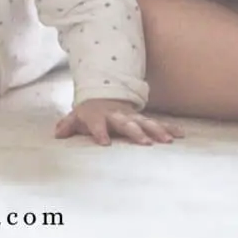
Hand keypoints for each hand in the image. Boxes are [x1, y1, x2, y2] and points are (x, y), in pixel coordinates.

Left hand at [55, 98, 184, 145]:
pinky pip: (157, 123)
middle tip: (145, 143)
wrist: (105, 94)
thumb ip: (67, 125)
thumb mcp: (76, 116)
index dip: (99, 132)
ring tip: (167, 140)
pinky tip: (180, 134)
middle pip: (125, 123)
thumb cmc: (89, 112)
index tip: (104, 143)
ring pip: (145, 122)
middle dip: (135, 132)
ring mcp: (131, 116)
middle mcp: (117, 115)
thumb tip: (57, 133)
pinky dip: (169, 127)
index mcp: (98, 116)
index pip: (97, 124)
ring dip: (156, 131)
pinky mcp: (142, 119)